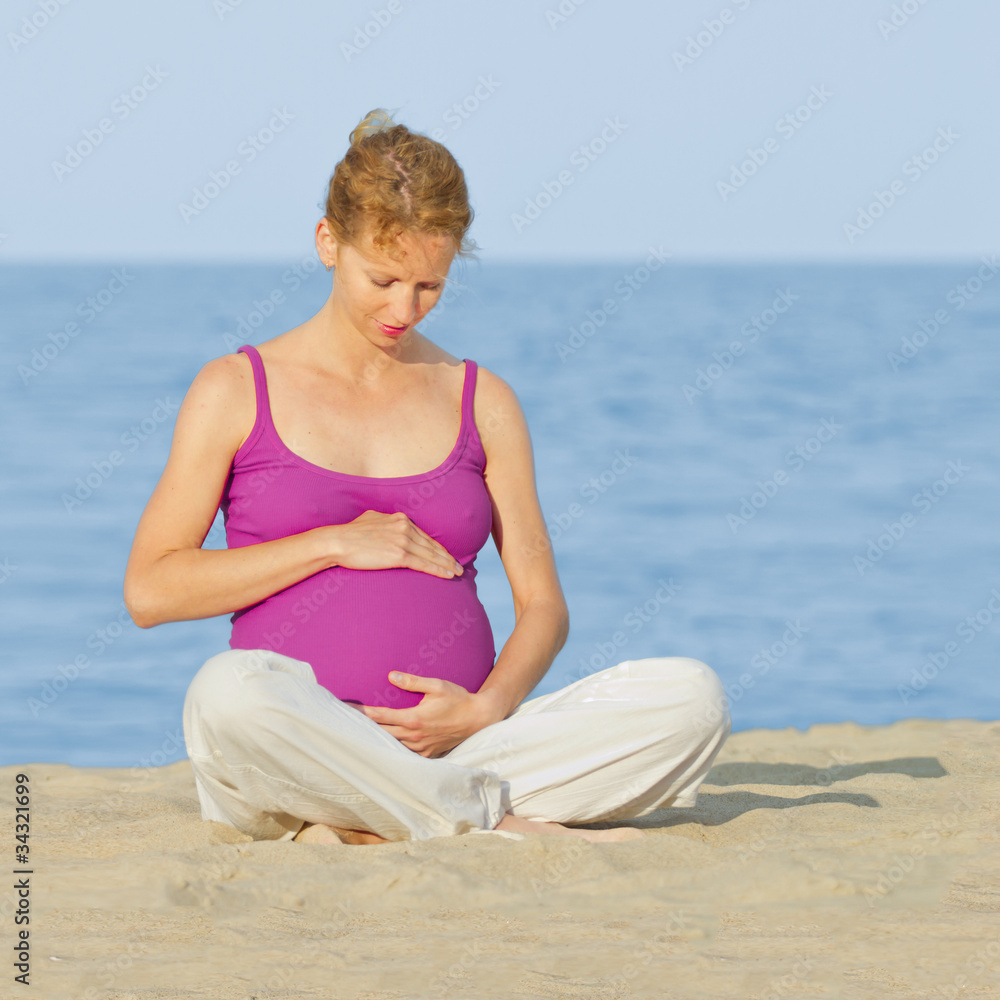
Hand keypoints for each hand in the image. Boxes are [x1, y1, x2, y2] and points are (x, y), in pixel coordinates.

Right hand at [328, 510, 463, 578]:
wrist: (338, 541)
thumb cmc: (350, 534)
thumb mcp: (372, 519)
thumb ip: (386, 522)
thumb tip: (390, 524)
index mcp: (400, 519)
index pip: (425, 536)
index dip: (438, 547)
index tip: (447, 555)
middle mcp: (405, 527)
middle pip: (432, 545)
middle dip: (447, 557)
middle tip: (460, 566)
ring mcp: (403, 540)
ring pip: (431, 555)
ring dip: (447, 565)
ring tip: (458, 573)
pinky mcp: (398, 554)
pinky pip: (424, 564)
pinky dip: (438, 570)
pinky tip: (448, 575)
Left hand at [360, 673, 503, 757]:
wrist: (478, 717)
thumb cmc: (458, 699)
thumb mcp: (437, 685)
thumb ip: (413, 682)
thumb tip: (391, 676)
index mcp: (414, 719)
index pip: (381, 716)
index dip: (362, 713)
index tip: (347, 709)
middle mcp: (415, 736)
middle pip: (381, 733)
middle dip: (362, 727)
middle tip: (344, 722)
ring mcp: (421, 747)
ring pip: (390, 745)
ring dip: (375, 739)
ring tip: (359, 733)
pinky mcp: (427, 753)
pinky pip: (404, 753)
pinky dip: (391, 748)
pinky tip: (382, 744)